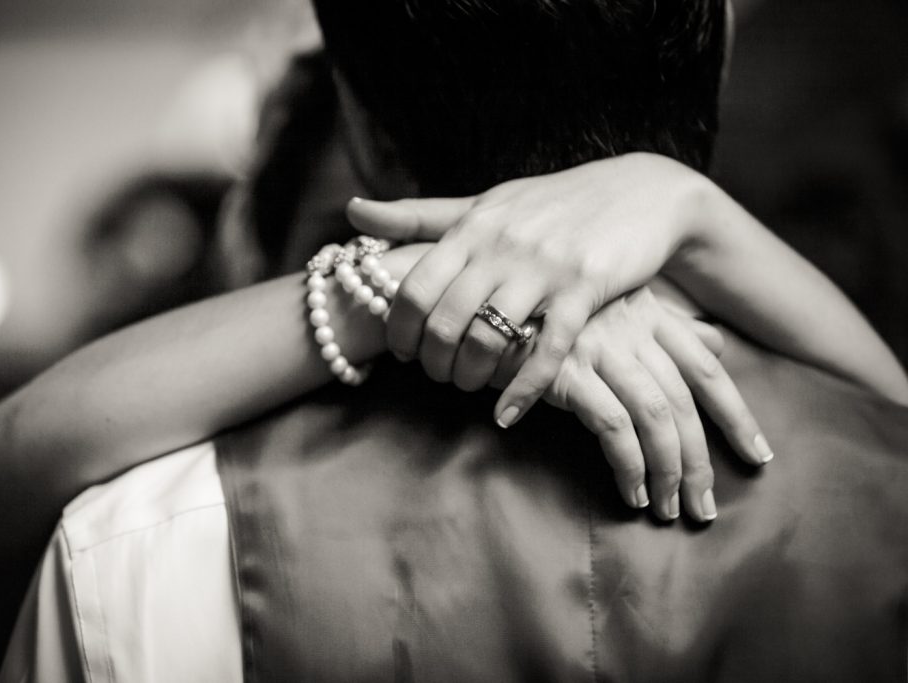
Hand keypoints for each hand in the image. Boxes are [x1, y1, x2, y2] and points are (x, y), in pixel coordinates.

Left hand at [347, 152, 712, 427]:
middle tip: (436, 375)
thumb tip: (351, 211)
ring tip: (469, 386)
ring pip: (489, 337)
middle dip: (432, 360)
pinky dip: (523, 390)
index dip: (399, 328)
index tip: (401, 350)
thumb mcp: (485, 203)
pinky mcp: (586, 290)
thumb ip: (419, 215)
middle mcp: (503, 246)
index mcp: (474, 227)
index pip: (415, 287)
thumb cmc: (553, 203)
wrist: (643, 193)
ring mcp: (546, 268)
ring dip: (470, 376)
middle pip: (444, 320)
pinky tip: (506, 415)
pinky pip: (547, 350)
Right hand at [495, 288, 769, 521]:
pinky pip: (613, 426)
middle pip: (685, 402)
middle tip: (704, 507)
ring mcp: (599, 346)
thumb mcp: (610, 306)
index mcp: (647, 311)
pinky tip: (629, 492)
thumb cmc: (543, 312)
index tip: (758, 455)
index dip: (737, 415)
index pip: (707, 367)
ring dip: (668, 472)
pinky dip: (628, 464)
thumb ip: (664, 324)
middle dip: (701, 461)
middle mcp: (630, 326)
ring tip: (666, 510)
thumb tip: (715, 342)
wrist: (479, 301)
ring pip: (656, 417)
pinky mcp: (567, 371)